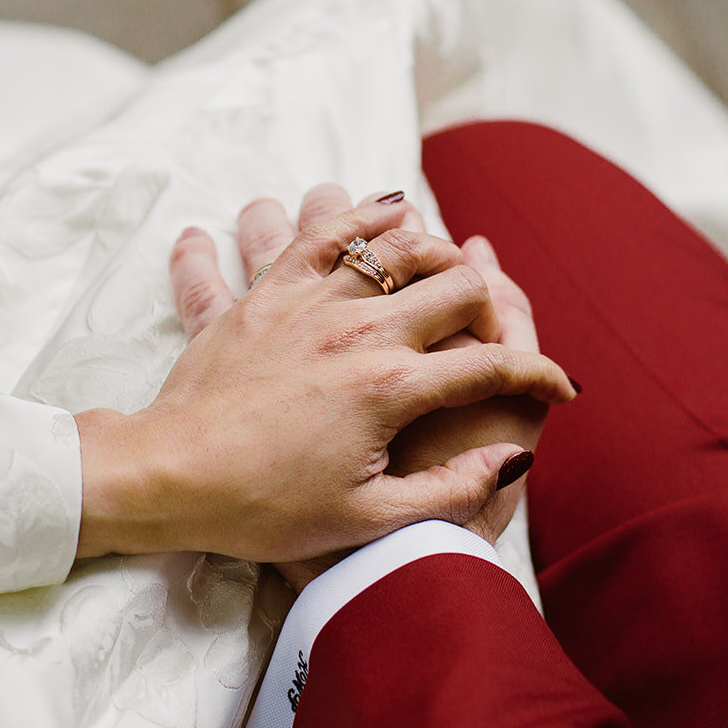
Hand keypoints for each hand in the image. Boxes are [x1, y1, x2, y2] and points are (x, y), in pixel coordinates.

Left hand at [74, 190, 575, 570]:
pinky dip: (356, 214)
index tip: (560, 390)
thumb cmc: (263, 510)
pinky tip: (380, 209)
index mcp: (392, 389)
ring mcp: (310, 303)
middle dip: (492, 302)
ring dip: (433, 248)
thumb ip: (449, 492)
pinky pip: (319, 233)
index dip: (540, 377)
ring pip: (394, 242)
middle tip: (493, 327)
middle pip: (455, 285)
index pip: (492, 366)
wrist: (167, 477)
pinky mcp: (266, 292)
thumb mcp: (366, 518)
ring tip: (446, 267)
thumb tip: (511, 461)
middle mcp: (359, 332)